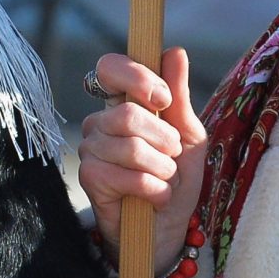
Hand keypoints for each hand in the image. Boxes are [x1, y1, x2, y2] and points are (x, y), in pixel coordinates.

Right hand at [77, 48, 206, 276]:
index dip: (136, 77)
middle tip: (172, 157)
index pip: (109, 68)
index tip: (163, 99)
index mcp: (122, 103)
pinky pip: (127, 176)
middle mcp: (100, 121)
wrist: (169, 226)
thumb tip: (173, 51)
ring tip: (165, 179)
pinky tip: (155, 196)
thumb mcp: (188, 135)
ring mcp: (91, 149)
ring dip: (163, 169)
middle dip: (164, 140)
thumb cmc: (177, 177)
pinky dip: (154, 189)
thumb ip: (179, 96)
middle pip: (128, 114)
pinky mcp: (90, 178)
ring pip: (131, 147)